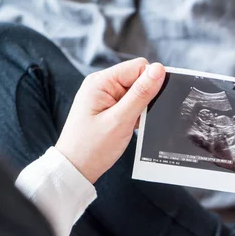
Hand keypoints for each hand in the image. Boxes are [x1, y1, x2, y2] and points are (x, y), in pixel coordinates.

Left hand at [56, 58, 165, 183]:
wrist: (76, 169)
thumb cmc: (92, 147)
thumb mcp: (121, 120)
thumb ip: (141, 93)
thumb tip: (159, 69)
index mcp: (102, 81)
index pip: (139, 67)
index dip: (151, 82)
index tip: (150, 104)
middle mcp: (102, 85)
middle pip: (138, 78)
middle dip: (146, 97)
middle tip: (138, 118)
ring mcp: (105, 97)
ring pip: (136, 93)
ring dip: (140, 108)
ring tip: (130, 125)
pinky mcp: (108, 108)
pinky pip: (130, 104)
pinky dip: (135, 115)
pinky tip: (128, 128)